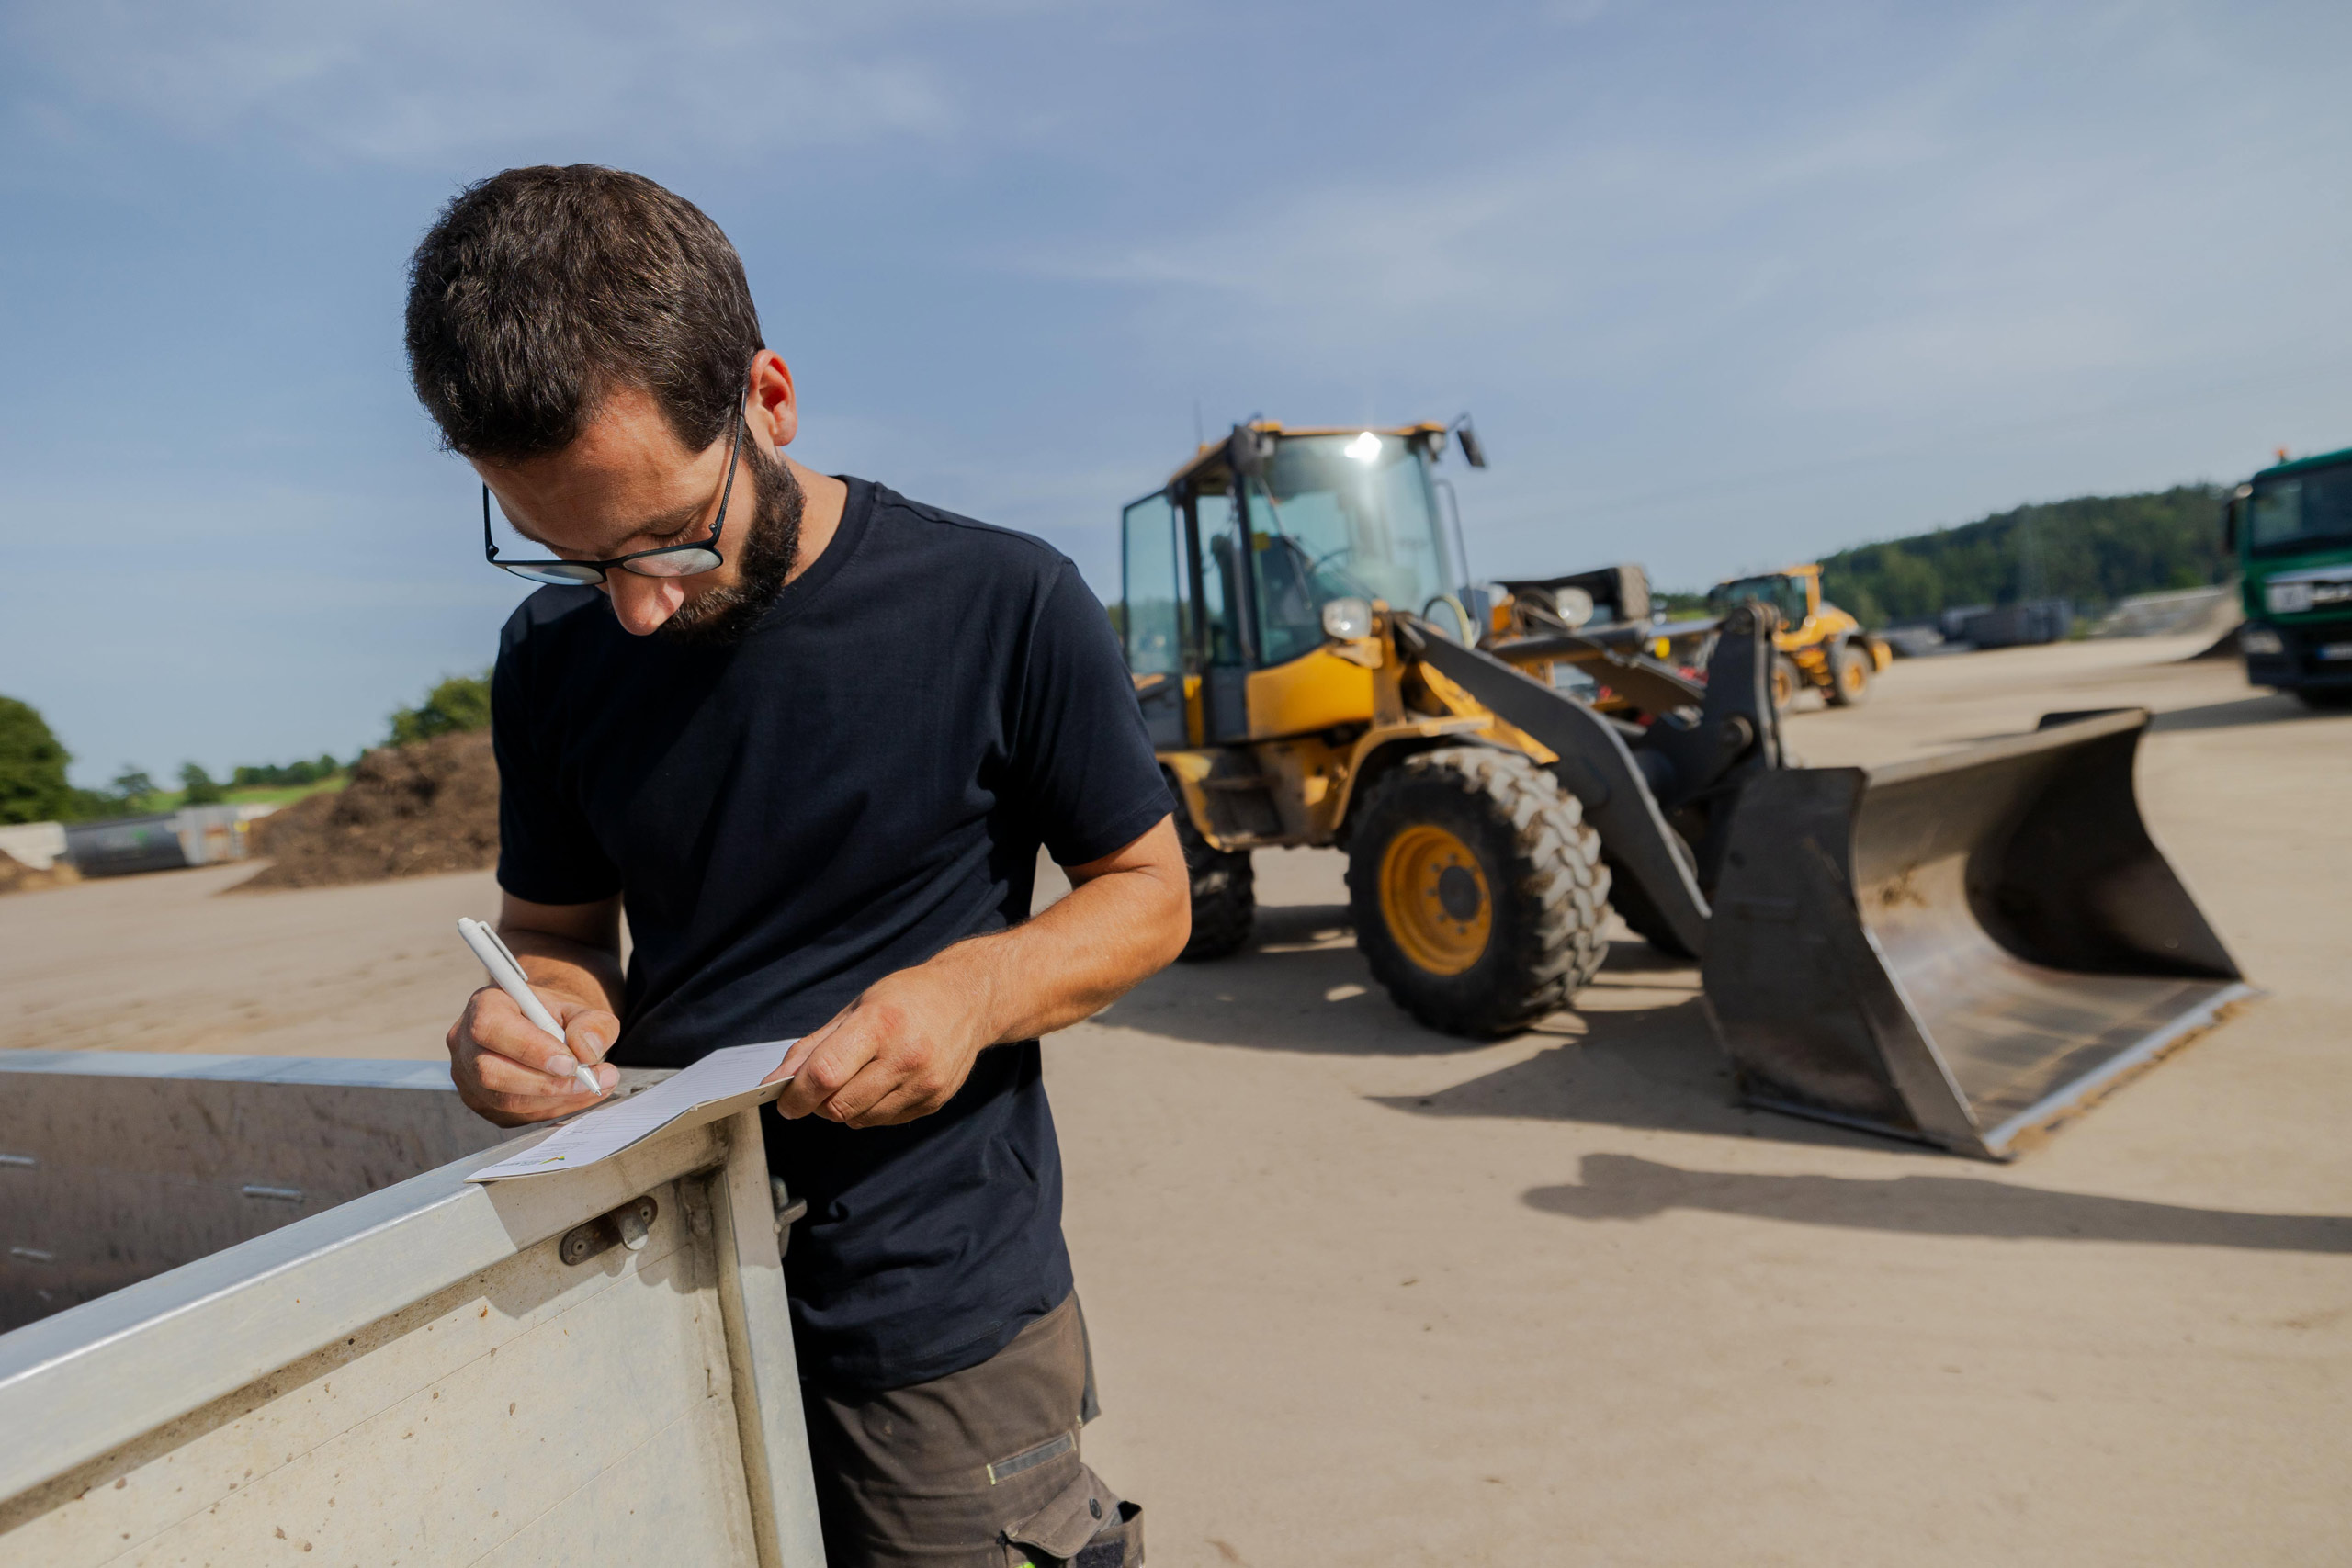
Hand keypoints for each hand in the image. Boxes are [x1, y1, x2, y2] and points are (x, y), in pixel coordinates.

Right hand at [447, 984, 621, 1126]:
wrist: (545, 1028)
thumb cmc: (557, 1016)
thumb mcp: (581, 1008)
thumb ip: (592, 1024)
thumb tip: (587, 1052)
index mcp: (484, 1005)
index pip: (491, 1028)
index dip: (529, 1049)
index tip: (569, 1062)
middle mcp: (466, 1042)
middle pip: (491, 1072)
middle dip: (545, 1083)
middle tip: (589, 1079)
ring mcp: (468, 1077)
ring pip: (504, 1100)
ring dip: (555, 1098)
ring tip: (593, 1085)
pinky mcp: (481, 1103)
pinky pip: (514, 1115)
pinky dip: (552, 1108)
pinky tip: (576, 1095)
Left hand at [767, 960, 993, 1127]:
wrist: (968, 1000)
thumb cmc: (907, 998)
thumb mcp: (856, 1008)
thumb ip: (813, 1047)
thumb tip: (777, 1081)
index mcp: (880, 1024)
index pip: (826, 1074)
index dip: (797, 1095)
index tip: (785, 1102)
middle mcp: (905, 1056)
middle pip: (839, 1105)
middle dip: (818, 1103)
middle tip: (819, 1086)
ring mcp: (923, 1082)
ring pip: (859, 1119)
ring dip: (844, 1107)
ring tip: (857, 1077)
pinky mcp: (933, 1101)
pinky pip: (883, 1121)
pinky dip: (870, 1109)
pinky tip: (882, 1082)